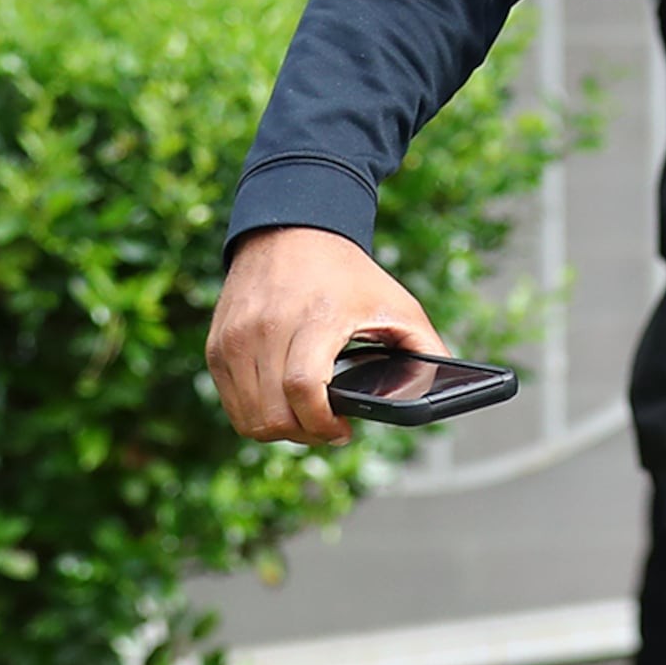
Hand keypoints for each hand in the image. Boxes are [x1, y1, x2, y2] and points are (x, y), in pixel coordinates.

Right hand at [206, 225, 442, 446]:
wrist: (293, 230)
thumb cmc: (348, 273)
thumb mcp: (397, 304)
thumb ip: (425, 348)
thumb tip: (446, 391)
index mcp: (316, 318)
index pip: (305, 390)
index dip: (323, 425)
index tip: (342, 430)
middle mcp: (268, 327)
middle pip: (274, 415)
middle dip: (306, 434)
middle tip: (327, 427)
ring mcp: (237, 337)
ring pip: (249, 418)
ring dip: (280, 429)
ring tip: (306, 416)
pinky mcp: (218, 344)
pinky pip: (232, 402)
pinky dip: (256, 413)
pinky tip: (282, 402)